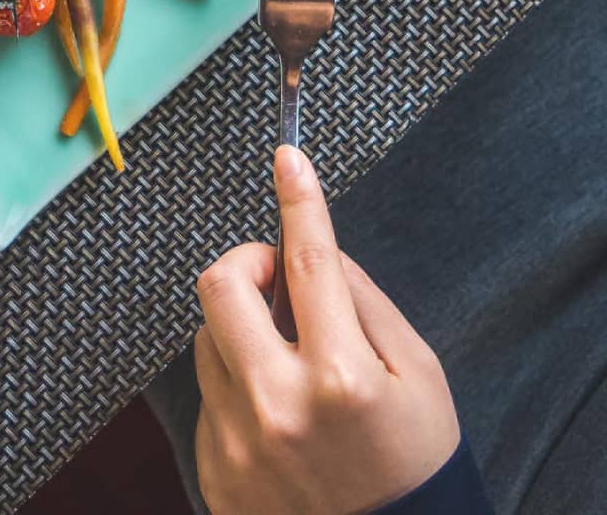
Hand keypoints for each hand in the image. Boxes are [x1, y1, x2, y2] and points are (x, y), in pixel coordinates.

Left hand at [194, 146, 459, 514]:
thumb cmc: (414, 466)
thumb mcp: (420, 378)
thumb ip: (365, 304)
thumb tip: (320, 251)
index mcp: (341, 379)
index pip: (307, 260)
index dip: (298, 199)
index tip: (288, 156)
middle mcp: (278, 407)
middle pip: (221, 283)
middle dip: (247, 263)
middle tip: (275, 279)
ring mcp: (238, 443)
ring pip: (208, 337)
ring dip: (243, 333)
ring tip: (290, 372)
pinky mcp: (214, 470)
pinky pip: (209, 395)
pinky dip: (238, 389)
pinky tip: (280, 425)